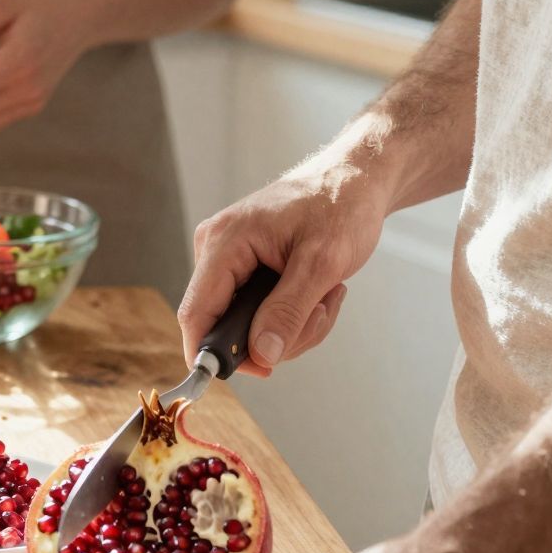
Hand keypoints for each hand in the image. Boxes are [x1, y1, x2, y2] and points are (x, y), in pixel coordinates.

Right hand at [178, 159, 388, 373]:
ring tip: (326, 294)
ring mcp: (231, 259)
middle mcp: (217, 249)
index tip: (255, 373)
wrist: (355, 179)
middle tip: (319, 313)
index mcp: (224, 242)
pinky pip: (260, 312)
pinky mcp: (246, 267)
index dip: (213, 354)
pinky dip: (294, 314)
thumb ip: (288, 311)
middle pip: (227, 326)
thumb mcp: (321, 263)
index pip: (196, 313)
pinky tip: (319, 291)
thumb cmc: (340, 205)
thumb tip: (261, 355)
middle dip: (278, 334)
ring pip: (250, 325)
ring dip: (295, 324)